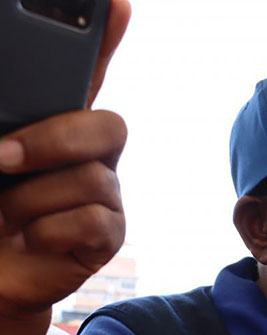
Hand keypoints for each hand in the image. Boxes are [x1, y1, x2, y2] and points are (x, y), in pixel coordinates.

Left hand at [0, 0, 130, 323]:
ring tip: (7, 218)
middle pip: (107, 126)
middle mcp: (85, 154)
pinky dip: (48, 231)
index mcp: (47, 122)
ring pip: (91, 179)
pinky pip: (93, 220)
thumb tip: (5, 141)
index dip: (104, 38)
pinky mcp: (109, 236)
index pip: (85, 72)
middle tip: (1, 161)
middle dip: (52, 141)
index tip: (115, 3)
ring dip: (31, 202)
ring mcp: (102, 194)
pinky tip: (29, 239)